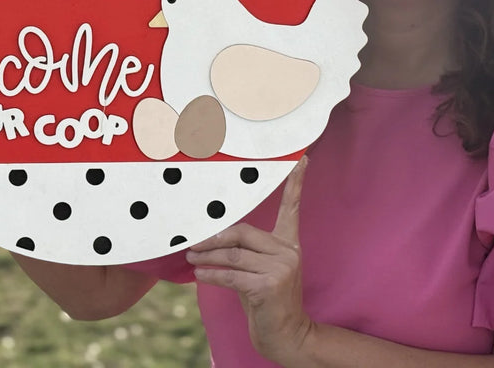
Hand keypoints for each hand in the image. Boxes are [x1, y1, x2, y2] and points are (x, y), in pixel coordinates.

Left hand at [187, 156, 311, 362]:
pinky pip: (231, 274)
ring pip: (233, 254)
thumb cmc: (266, 300)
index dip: (295, 182)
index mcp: (289, 243)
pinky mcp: (268, 286)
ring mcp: (281, 268)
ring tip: (191, 256)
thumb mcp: (258, 270)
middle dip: (214, 237)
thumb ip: (244, 250)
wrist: (286, 335)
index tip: (301, 159)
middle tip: (193, 242)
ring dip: (207, 256)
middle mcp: (288, 252)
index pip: (292, 206)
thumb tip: (210, 237)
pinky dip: (211, 273)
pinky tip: (199, 273)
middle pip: (243, 232)